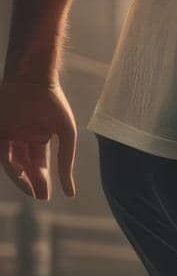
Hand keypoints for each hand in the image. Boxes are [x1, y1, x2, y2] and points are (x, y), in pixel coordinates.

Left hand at [0, 78, 76, 198]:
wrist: (34, 78)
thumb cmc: (53, 102)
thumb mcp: (65, 134)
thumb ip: (66, 161)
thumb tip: (70, 192)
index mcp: (39, 135)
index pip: (40, 163)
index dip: (43, 180)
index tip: (49, 196)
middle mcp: (22, 137)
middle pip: (25, 166)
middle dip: (32, 182)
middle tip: (41, 197)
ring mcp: (9, 133)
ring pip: (12, 162)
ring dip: (20, 177)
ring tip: (31, 189)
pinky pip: (2, 152)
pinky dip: (10, 164)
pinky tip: (20, 174)